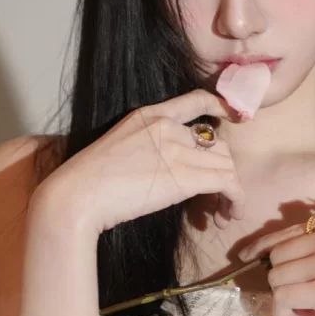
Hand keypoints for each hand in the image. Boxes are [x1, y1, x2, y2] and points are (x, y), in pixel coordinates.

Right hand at [36, 89, 245, 238]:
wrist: (77, 196)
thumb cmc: (87, 183)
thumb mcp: (119, 149)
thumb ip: (147, 149)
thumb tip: (166, 172)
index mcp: (149, 115)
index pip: (196, 100)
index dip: (222, 106)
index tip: (237, 117)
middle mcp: (168, 127)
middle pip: (218, 143)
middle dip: (224, 171)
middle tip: (218, 199)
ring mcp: (177, 150)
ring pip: (227, 165)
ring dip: (231, 191)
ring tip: (222, 214)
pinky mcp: (185, 177)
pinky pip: (227, 183)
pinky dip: (234, 199)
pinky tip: (226, 215)